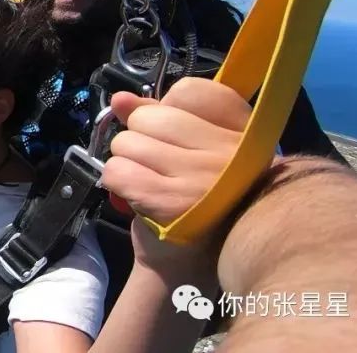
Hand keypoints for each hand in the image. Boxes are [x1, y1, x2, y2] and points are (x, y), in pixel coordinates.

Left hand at [101, 77, 250, 226]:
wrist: (190, 263)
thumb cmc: (190, 200)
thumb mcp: (185, 150)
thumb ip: (156, 115)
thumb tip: (119, 98)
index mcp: (241, 133)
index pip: (190, 92)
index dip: (166, 111)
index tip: (171, 137)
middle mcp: (229, 152)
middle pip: (148, 118)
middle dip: (138, 140)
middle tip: (154, 166)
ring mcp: (201, 177)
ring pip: (127, 143)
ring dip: (125, 163)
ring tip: (147, 182)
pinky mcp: (171, 201)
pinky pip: (117, 171)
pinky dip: (115, 182)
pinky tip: (133, 194)